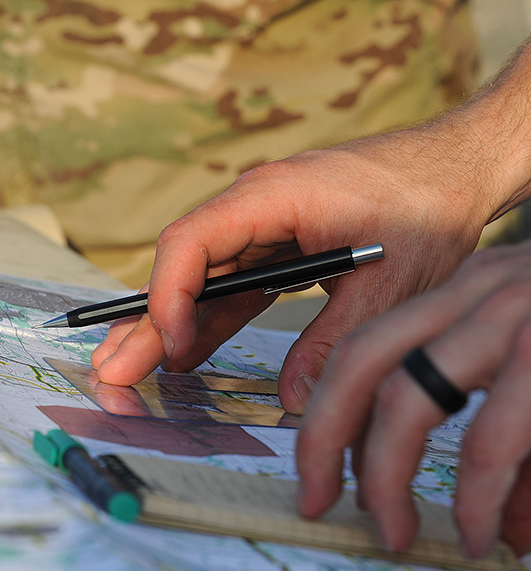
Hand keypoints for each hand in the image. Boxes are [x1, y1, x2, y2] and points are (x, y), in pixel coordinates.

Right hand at [92, 124, 491, 413]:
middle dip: (148, 320)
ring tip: (129, 369)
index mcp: (271, 196)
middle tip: (111, 369)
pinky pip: (232, 286)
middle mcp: (254, 206)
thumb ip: (334, 343)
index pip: (191, 241)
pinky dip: (209, 320)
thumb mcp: (389, 286)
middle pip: (184, 265)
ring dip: (169, 324)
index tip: (171, 348)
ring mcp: (262, 225)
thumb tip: (293, 402)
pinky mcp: (275, 245)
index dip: (170, 297)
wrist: (460, 168)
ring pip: (201, 278)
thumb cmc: (429, 207)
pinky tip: (184, 354)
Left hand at [297, 242, 530, 557]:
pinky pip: (495, 433)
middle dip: (327, 441)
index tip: (313, 476)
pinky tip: (476, 531)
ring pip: (412, 397)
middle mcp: (477, 294)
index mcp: (460, 294)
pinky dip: (473, 492)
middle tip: (318, 504)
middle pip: (361, 364)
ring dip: (389, 475)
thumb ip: (517, 449)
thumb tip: (491, 526)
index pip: (359, 349)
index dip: (324, 415)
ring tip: (397, 533)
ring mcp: (519, 315)